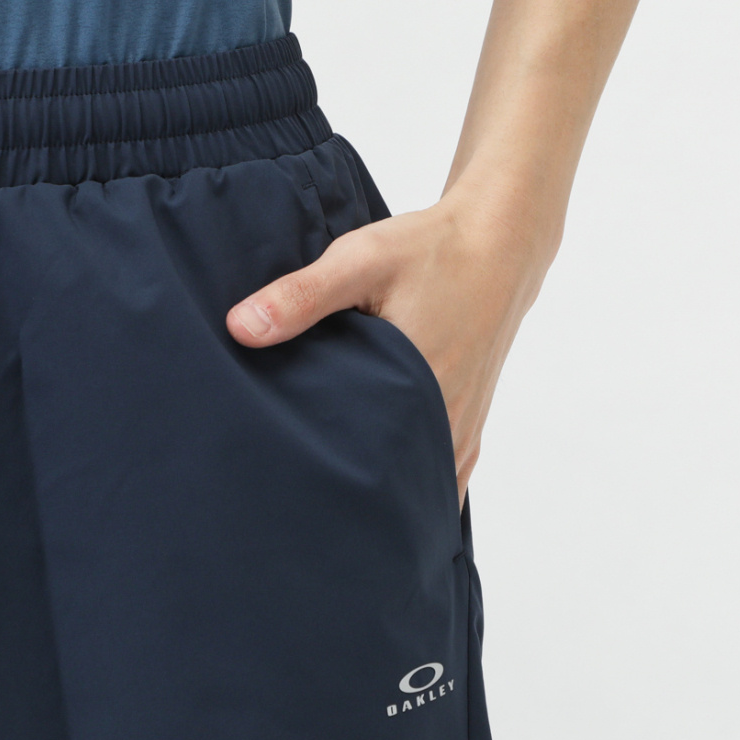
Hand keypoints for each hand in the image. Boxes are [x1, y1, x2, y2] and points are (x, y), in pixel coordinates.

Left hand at [225, 177, 554, 511]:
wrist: (499, 242)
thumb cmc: (432, 250)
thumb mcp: (360, 260)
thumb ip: (302, 296)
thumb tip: (240, 329)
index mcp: (417, 387)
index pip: (360, 462)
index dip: (319, 477)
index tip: (280, 486)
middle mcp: (446, 419)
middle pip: (389, 483)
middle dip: (347, 494)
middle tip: (295, 497)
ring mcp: (464, 426)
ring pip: (420, 484)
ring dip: (384, 490)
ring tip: (333, 494)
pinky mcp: (472, 419)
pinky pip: (443, 473)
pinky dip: (414, 480)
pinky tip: (384, 480)